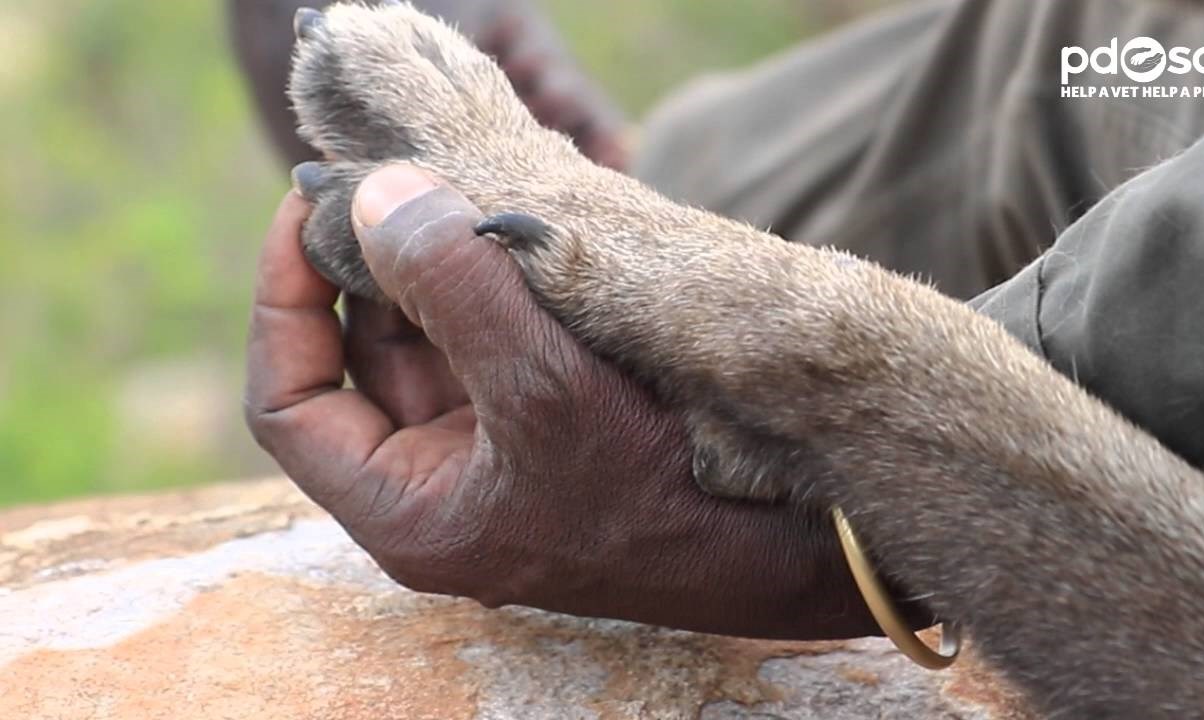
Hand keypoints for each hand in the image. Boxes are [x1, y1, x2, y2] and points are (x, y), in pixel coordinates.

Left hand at [244, 164, 905, 637]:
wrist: (767, 548)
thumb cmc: (654, 500)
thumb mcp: (546, 392)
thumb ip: (458, 290)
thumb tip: (381, 195)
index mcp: (403, 508)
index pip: (291, 400)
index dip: (284, 301)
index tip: (308, 212)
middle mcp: (433, 482)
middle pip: (358, 359)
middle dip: (368, 268)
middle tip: (391, 180)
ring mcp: (487, 452)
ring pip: (426, 341)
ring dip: (434, 268)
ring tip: (456, 194)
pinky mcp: (538, 424)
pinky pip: (486, 340)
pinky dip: (486, 285)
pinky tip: (507, 235)